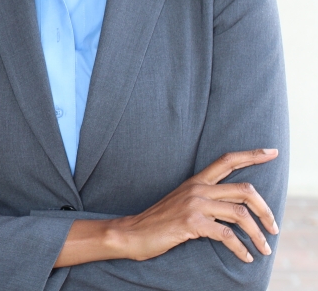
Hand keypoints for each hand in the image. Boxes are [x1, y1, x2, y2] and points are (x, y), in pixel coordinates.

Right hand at [115, 149, 280, 262]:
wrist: (134, 232)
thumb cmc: (160, 221)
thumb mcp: (184, 204)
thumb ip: (207, 201)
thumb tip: (236, 210)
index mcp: (196, 182)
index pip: (227, 161)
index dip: (252, 155)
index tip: (272, 152)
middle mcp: (197, 189)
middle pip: (244, 189)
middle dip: (266, 210)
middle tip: (275, 227)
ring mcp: (194, 204)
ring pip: (240, 214)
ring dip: (258, 234)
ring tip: (265, 248)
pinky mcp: (191, 222)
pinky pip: (226, 235)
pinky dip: (240, 249)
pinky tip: (245, 257)